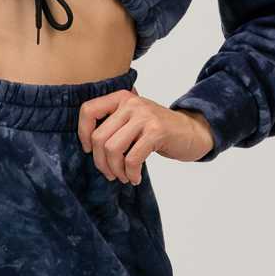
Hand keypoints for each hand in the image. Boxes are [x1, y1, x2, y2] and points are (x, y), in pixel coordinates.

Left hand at [77, 90, 215, 180]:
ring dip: (115, 169)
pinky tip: (135, 178)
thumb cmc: (158, 131)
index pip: (88, 110)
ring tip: (123, 177)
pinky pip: (132, 158)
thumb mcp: (133, 120)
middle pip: (99, 137)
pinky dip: (131, 173)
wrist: (192, 131)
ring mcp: (144, 116)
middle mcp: (131, 103)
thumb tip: (88, 148)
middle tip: (109, 173)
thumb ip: (113, 125)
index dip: (82, 134)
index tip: (89, 151)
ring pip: (113, 148)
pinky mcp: (156, 131)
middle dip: (101, 162)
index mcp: (121, 98)